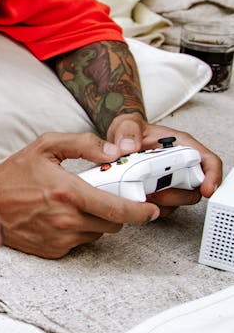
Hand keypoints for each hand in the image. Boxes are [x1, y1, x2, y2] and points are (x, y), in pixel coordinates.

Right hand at [0, 132, 159, 258]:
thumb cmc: (15, 172)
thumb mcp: (47, 145)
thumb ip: (84, 143)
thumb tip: (114, 151)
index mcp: (68, 192)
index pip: (116, 208)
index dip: (140, 212)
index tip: (151, 210)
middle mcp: (65, 219)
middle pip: (113, 223)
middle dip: (116, 211)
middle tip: (106, 197)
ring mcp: (59, 238)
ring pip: (98, 233)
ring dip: (97, 221)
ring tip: (78, 205)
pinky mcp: (53, 251)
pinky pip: (81, 242)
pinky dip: (80, 231)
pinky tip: (63, 217)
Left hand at [105, 116, 222, 212]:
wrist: (119, 142)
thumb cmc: (130, 132)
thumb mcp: (126, 124)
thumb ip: (128, 132)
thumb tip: (129, 147)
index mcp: (181, 145)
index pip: (207, 161)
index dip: (212, 176)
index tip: (206, 188)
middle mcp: (180, 165)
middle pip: (194, 188)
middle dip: (176, 193)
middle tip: (156, 189)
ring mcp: (171, 182)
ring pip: (177, 201)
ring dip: (161, 200)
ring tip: (142, 189)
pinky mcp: (160, 194)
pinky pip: (162, 208)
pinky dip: (150, 206)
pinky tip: (138, 196)